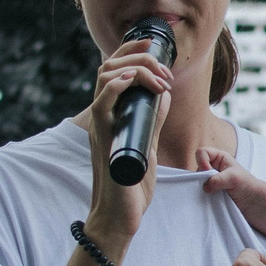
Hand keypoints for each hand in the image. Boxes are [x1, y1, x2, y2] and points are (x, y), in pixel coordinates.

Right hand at [82, 35, 174, 248]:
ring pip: (105, 78)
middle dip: (138, 57)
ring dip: (135, 69)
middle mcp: (103, 116)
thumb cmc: (131, 185)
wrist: (120, 216)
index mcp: (112, 115)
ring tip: (158, 79)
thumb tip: (163, 95)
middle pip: (109, 67)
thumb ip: (152, 119)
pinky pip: (102, 104)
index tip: (155, 49)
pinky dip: (116, 86)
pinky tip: (133, 81)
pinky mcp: (104, 139)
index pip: (114, 71)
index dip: (132, 52)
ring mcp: (101, 126)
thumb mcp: (147, 144)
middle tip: (164, 71)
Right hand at [198, 146, 255, 202]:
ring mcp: (210, 179)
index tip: (209, 171)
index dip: (202, 161)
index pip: (202, 152)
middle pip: (197, 167)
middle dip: (202, 176)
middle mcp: (212, 166)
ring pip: (197, 180)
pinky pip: (199, 190)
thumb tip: (205, 187)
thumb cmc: (246, 184)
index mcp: (218, 157)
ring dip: (203, 186)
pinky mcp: (209, 190)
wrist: (250, 200)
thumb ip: (218, 179)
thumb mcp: (233, 178)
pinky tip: (211, 197)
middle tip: (213, 185)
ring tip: (215, 192)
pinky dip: (203, 193)